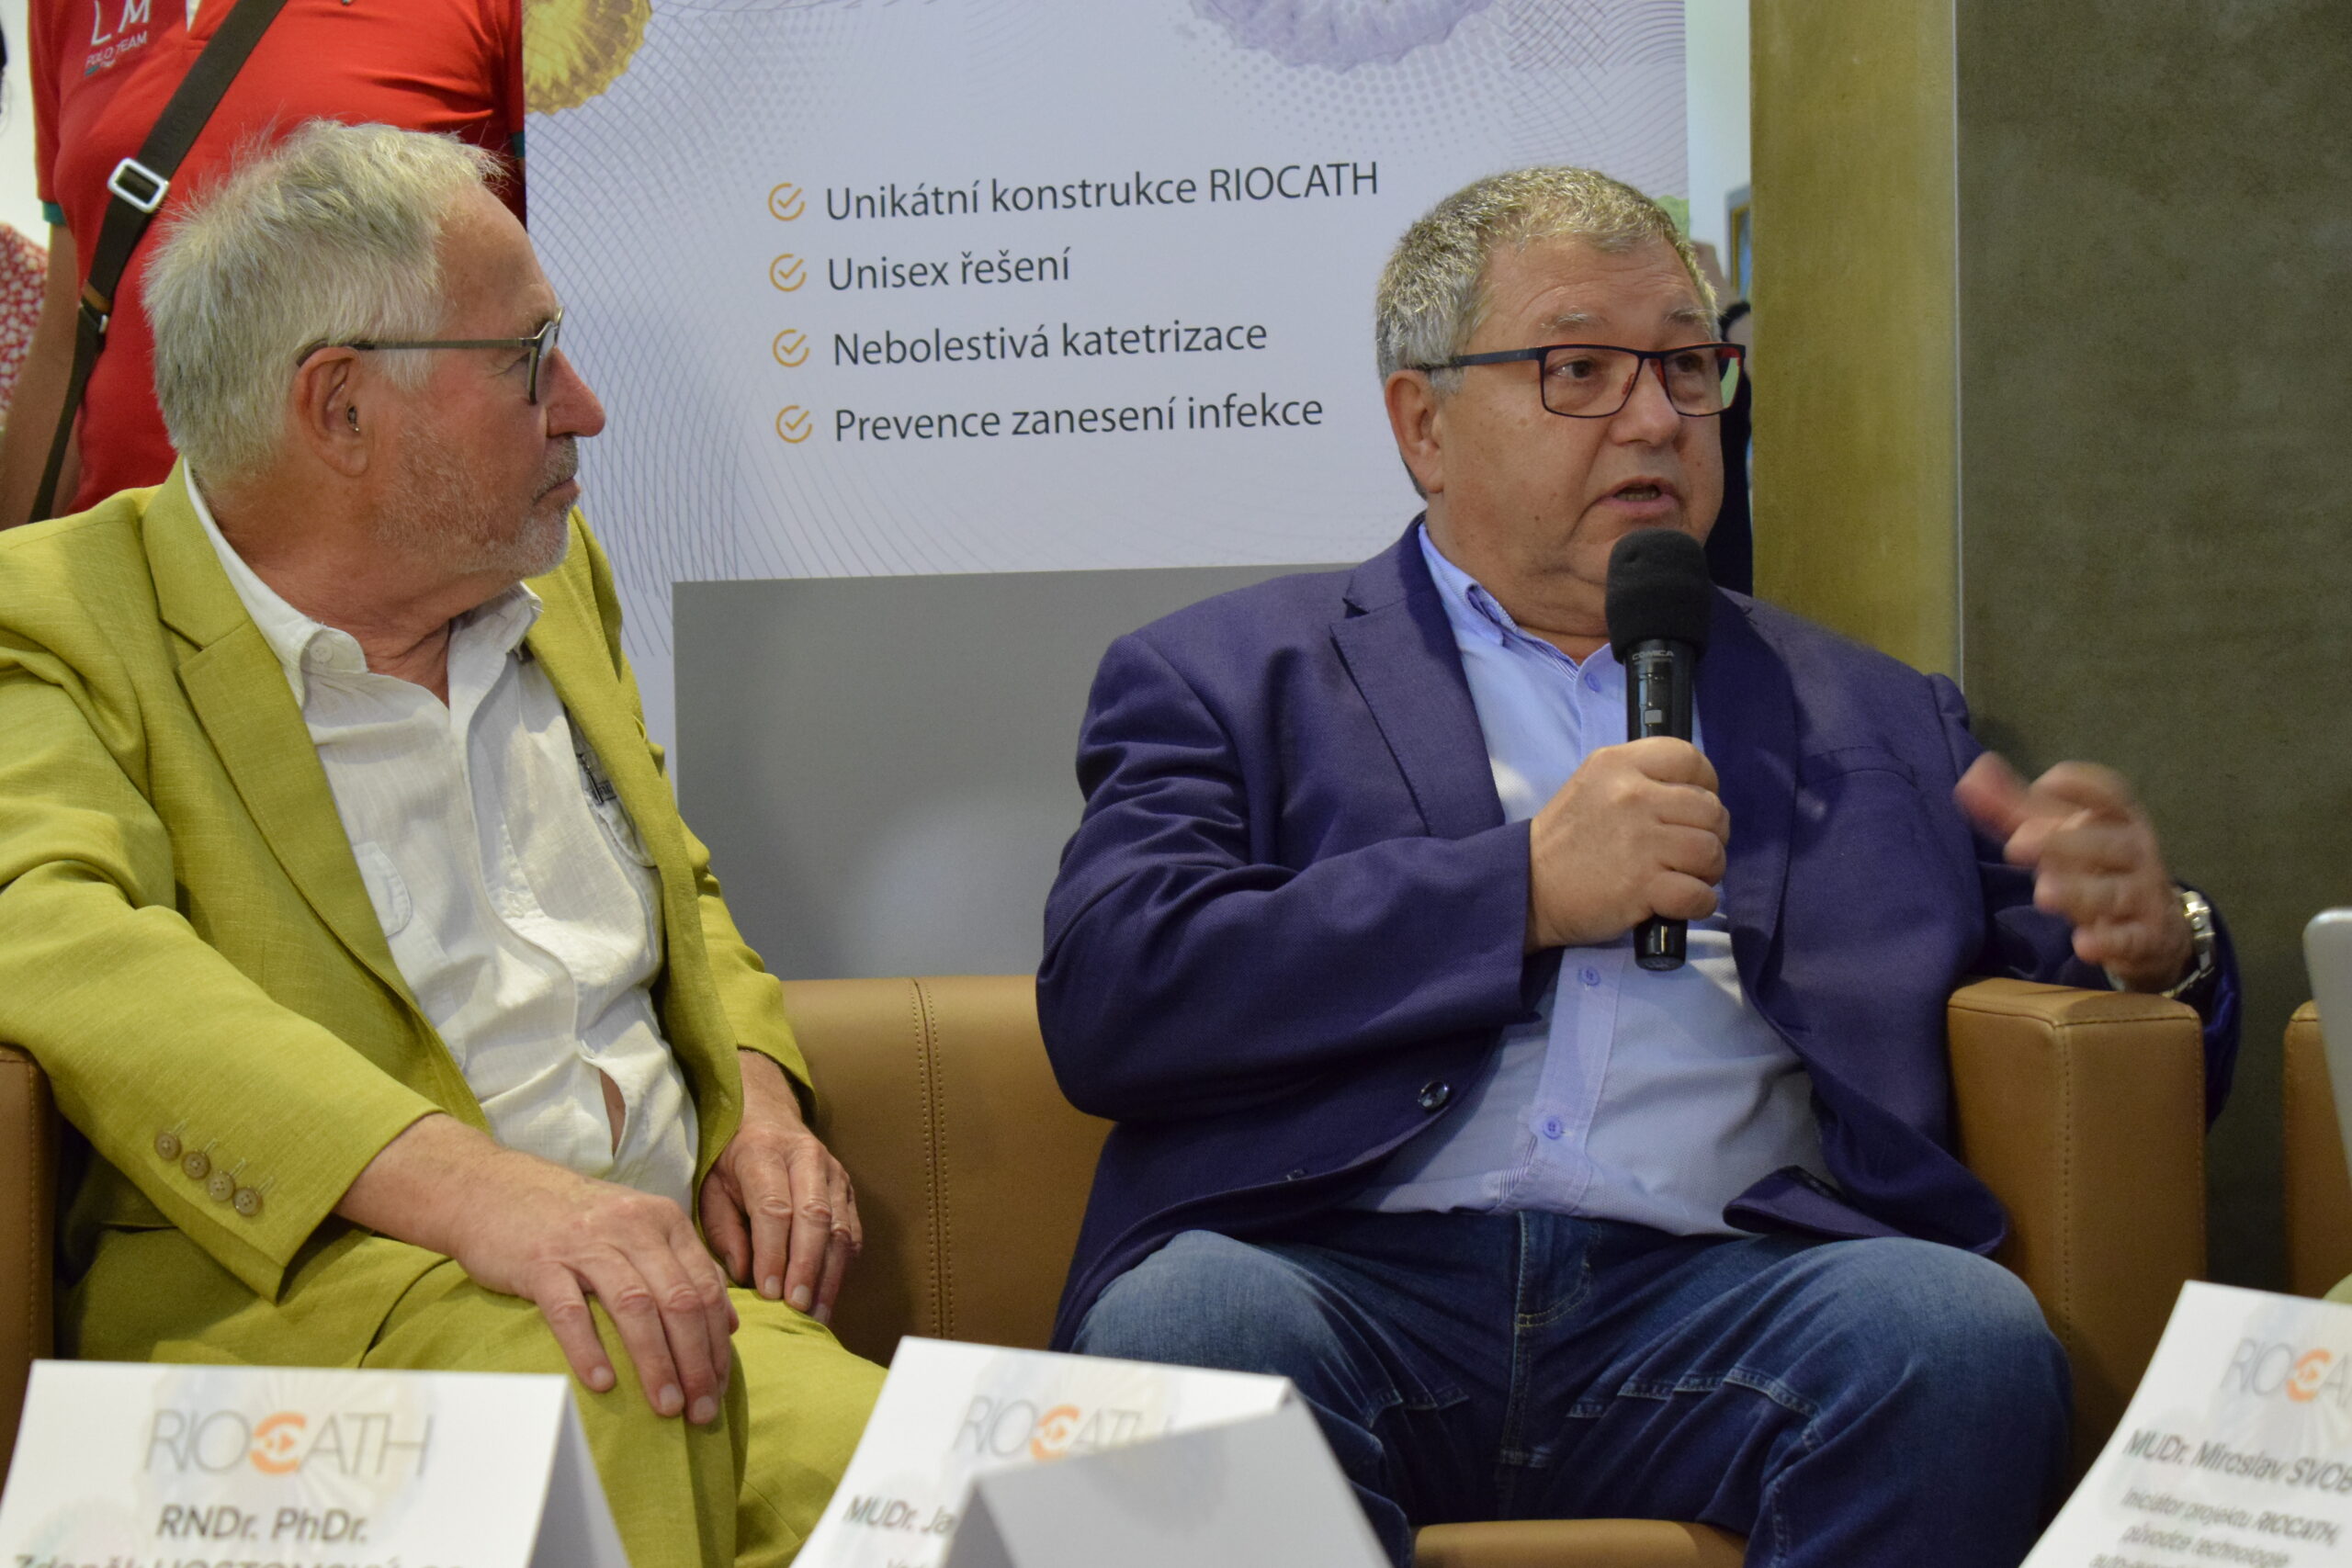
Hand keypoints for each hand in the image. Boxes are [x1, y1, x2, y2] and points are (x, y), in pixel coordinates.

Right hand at [338, 1116, 735, 1421]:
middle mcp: (632, 1227)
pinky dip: (590, 1349)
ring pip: (637, 1308)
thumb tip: (726, 1323)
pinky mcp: (541, 1262)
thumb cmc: (572, 1218)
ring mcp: (586, 1243)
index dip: (718, 1342)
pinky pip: (571, 1312)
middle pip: (680, 1301)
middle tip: (701, 1411)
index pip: (707, 1287)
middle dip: (697, 1362)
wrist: (494, 1188)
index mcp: (663, 1221)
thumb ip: (682, 1267)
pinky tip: (603, 1384)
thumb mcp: (636, 1227)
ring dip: (657, 1363)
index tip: (720, 1386)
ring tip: (666, 1406)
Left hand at [700, 1050, 860, 1322]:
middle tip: (796, 1308)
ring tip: (817, 1315)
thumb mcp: (711, 1187)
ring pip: (841, 1228)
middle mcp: (806, 1158)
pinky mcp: (849, 1190)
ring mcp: (834, 1172)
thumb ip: (725, 1231)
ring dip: (830, 1275)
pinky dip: (843, 1268)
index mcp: (764, 1151)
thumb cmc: (729, 1160)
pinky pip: (853, 1232)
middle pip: (815, 1217)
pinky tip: (829, 1296)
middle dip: (807, 1267)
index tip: (768, 1292)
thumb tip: (745, 1275)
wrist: (766, 1117)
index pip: (775, 1208)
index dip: (773, 1252)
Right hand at [1526, 737, 1728, 949]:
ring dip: (1708, 870)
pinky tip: (1680, 902)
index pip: (1689, 758)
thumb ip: (1640, 779)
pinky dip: (1698, 903)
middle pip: (1710, 809)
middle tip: (1689, 851)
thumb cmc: (1566, 840)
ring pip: (1711, 851)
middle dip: (1711, 834)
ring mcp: (1639, 842)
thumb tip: (1695, 794)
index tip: (1694, 808)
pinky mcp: (1642, 886)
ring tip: (1685, 876)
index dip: (1706, 784)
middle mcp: (1632, 797)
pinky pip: (1700, 894)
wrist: (1528, 888)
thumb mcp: (1593, 786)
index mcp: (1617, 765)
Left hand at [1954, 753, 2193, 991]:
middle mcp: (2135, 852)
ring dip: (2079, 892)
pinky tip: (2083, 944)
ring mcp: (2142, 897)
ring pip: (2115, 892)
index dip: (2077, 784)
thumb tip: (1973, 773)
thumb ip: (2017, 807)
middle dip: (2063, 843)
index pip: (2110, 792)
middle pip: (2107, 843)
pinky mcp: (2143, 939)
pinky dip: (2108, 942)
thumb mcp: (2063, 834)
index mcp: (2119, 820)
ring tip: (2044, 894)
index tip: (2039, 788)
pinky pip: (2129, 940)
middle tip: (2016, 845)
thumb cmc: (2095, 867)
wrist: (2155, 930)